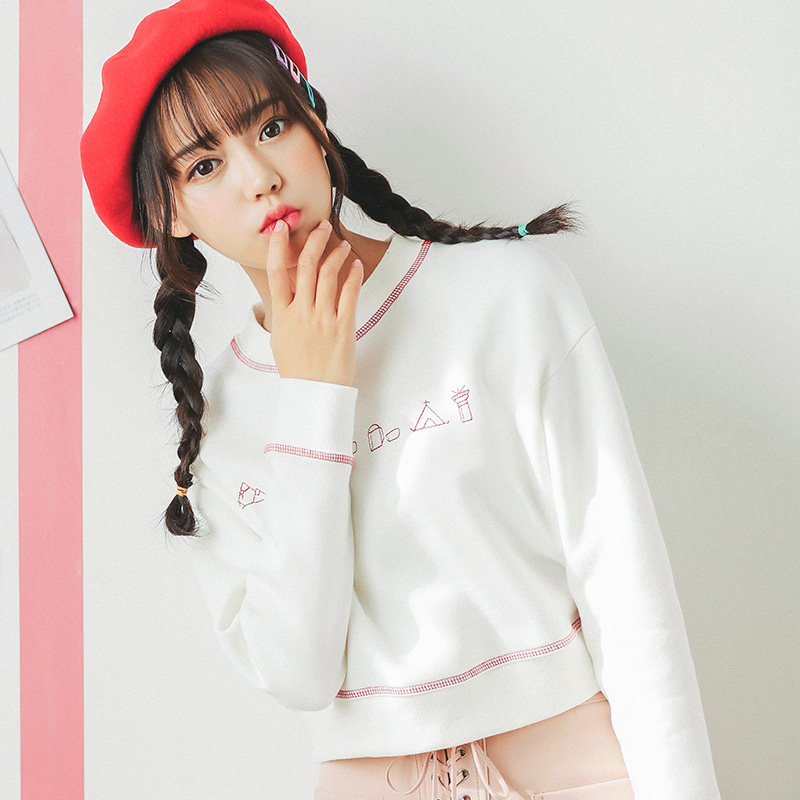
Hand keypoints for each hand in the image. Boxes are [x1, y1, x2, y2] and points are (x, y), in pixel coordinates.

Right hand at [265, 218, 362, 386]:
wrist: (314, 392)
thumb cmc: (297, 369)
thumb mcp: (280, 338)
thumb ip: (284, 314)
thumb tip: (287, 296)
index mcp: (282, 315)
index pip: (276, 271)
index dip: (278, 246)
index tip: (282, 228)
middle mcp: (301, 313)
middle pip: (306, 265)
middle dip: (314, 240)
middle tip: (322, 226)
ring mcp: (322, 319)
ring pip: (328, 274)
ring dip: (336, 254)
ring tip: (342, 245)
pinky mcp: (343, 327)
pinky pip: (349, 294)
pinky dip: (353, 275)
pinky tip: (356, 266)